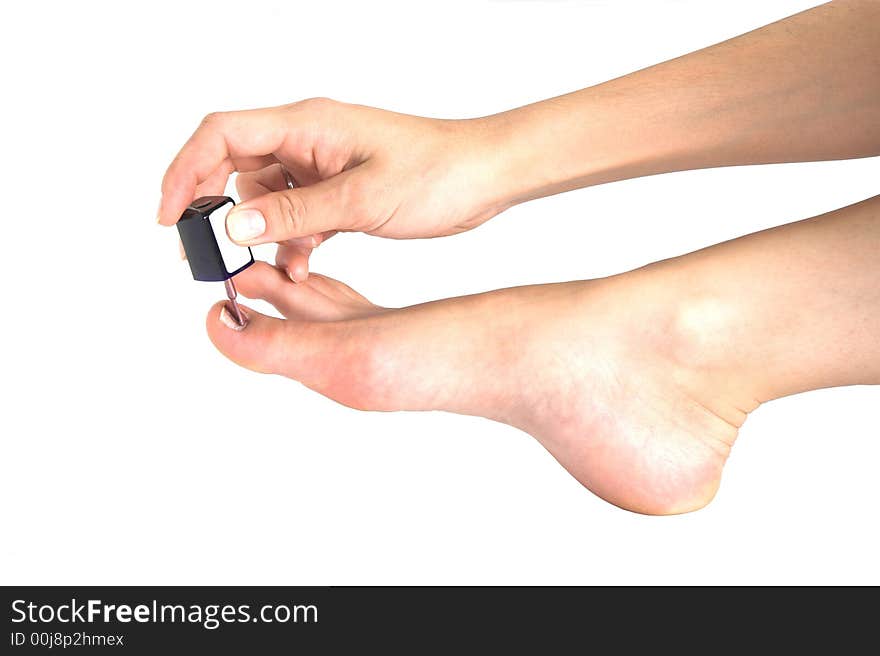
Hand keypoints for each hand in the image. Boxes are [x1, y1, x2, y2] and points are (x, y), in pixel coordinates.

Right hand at [159, 98, 511, 280]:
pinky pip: (297, 214)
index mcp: (307, 124)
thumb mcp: (361, 199)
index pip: (221, 135)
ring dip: (265, 234)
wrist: (485, 177)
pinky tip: (304, 264)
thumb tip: (234, 226)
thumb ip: (294, 213)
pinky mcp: (339, 190)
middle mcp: (307, 140)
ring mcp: (323, 165)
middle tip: (211, 254)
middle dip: (219, 211)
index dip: (184, 172)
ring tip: (281, 266)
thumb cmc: (437, 172)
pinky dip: (294, 240)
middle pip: (235, 167)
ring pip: (267, 198)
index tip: (169, 217)